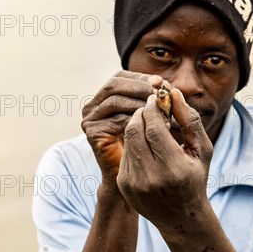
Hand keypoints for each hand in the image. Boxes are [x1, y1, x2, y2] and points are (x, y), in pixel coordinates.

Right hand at [81, 71, 169, 190]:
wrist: (132, 175)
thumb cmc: (143, 143)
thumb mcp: (148, 115)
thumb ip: (151, 98)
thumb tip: (162, 82)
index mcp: (104, 97)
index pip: (120, 76)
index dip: (141, 77)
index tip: (162, 83)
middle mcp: (92, 105)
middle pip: (114, 84)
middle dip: (139, 87)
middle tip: (160, 94)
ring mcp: (90, 119)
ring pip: (115, 100)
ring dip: (139, 103)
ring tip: (159, 110)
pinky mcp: (93, 133)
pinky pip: (116, 119)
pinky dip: (136, 120)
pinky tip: (153, 126)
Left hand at [116, 89, 212, 231]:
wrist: (180, 218)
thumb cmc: (195, 178)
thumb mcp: (202, 150)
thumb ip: (190, 120)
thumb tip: (173, 92)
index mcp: (173, 168)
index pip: (153, 127)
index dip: (152, 108)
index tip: (155, 98)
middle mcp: (151, 177)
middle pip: (135, 130)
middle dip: (140, 113)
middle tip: (148, 107)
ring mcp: (134, 183)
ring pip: (127, 140)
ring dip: (135, 126)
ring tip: (148, 123)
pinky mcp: (123, 185)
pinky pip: (125, 153)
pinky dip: (133, 142)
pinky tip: (144, 143)